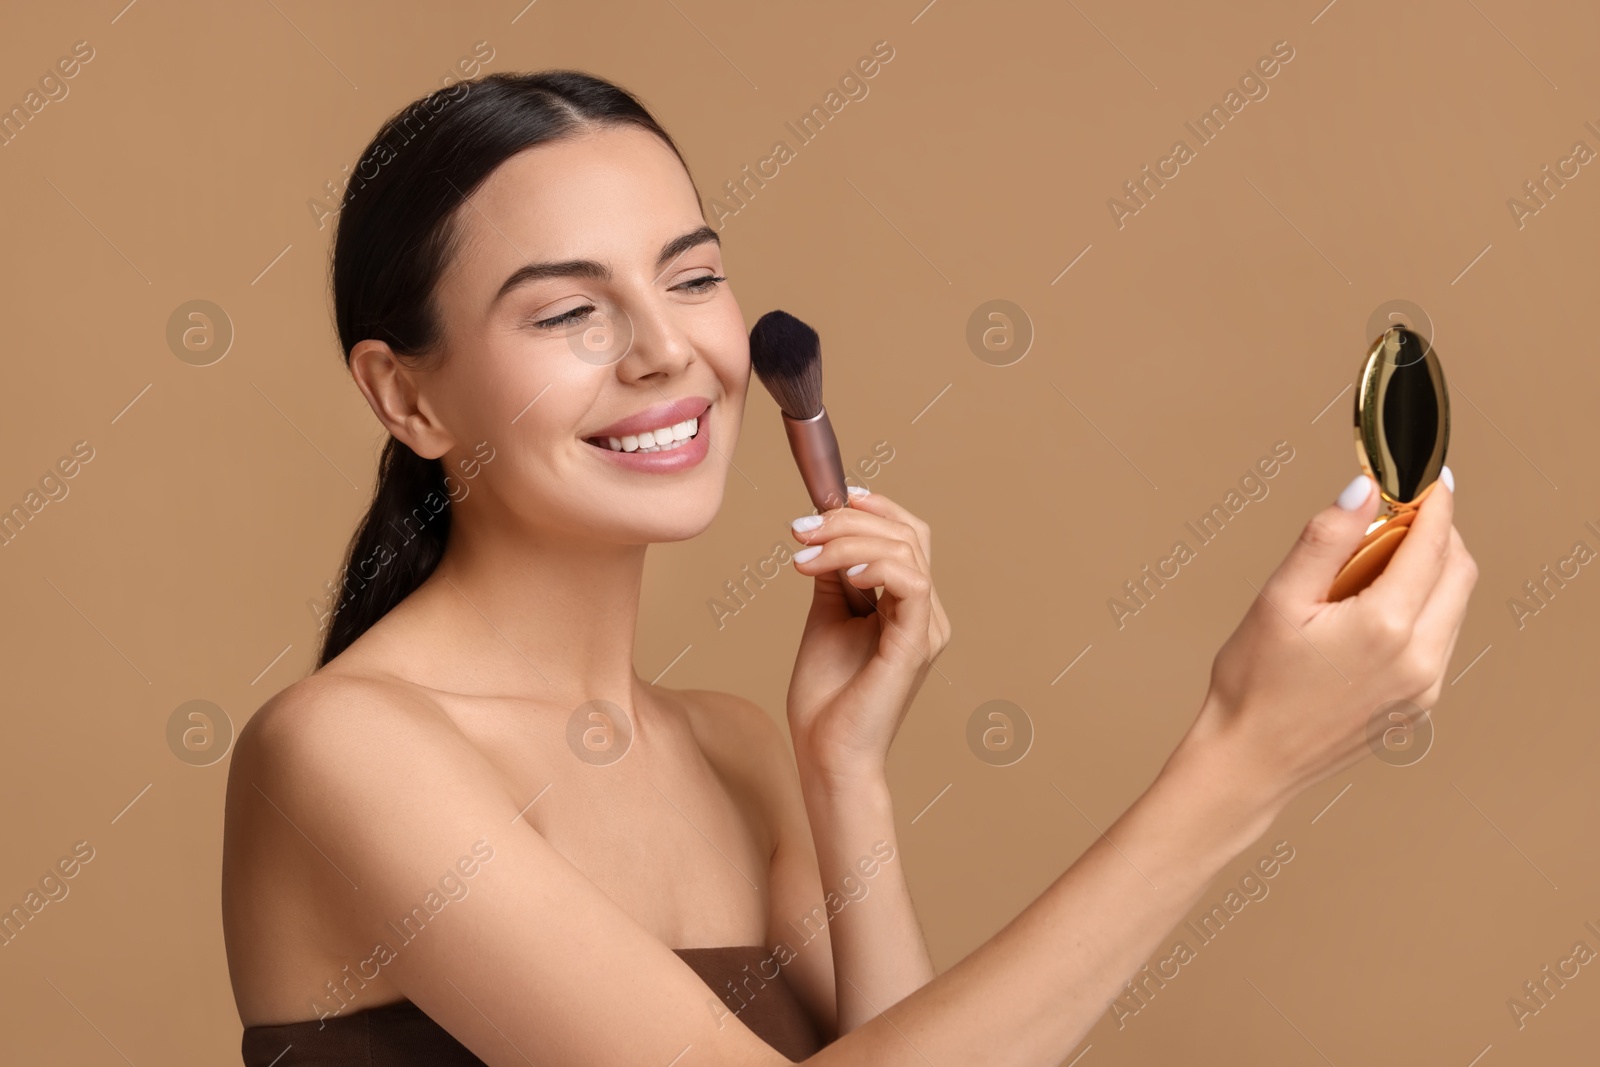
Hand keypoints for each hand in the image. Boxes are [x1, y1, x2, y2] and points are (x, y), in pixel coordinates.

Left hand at [784, 488, 950, 788]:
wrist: (826, 752)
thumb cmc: (826, 697)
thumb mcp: (826, 618)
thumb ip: (834, 576)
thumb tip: (824, 533)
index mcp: (908, 607)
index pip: (907, 536)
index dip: (874, 508)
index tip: (828, 499)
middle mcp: (926, 614)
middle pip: (908, 534)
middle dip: (851, 520)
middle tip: (802, 530)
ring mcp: (926, 628)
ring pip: (905, 551)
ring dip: (849, 541)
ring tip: (805, 556)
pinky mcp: (916, 644)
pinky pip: (911, 583)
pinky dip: (875, 566)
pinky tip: (840, 574)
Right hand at [1186, 471, 1477, 812]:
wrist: (1250, 760)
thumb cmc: (1253, 683)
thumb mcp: (1278, 599)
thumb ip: (1325, 540)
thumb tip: (1363, 491)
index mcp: (1386, 626)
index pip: (1432, 543)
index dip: (1433, 501)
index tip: (1425, 476)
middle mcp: (1420, 658)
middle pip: (1459, 572)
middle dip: (1437, 534)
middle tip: (1396, 515)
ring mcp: (1425, 686)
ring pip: (1454, 606)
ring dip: (1430, 572)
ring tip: (1374, 562)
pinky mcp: (1419, 703)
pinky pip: (1439, 638)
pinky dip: (1422, 608)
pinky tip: (1374, 607)